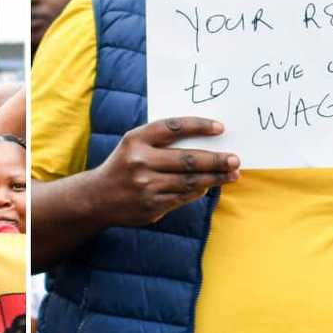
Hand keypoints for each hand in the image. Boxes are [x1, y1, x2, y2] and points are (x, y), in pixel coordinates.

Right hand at [90, 117, 239, 226]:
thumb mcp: (134, 145)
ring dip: (214, 178)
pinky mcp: (151, 206)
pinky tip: (210, 186)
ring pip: (189, 182)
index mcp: (136, 139)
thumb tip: (204, 142)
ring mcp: (146, 186)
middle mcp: (140, 162)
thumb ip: (162, 141)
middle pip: (187, 159)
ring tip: (231, 174)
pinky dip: (199, 191)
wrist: (97, 197)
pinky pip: (182, 198)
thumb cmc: (124, 165)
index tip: (220, 128)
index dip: (199, 126)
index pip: (173, 128)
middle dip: (215, 160)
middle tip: (235, 159)